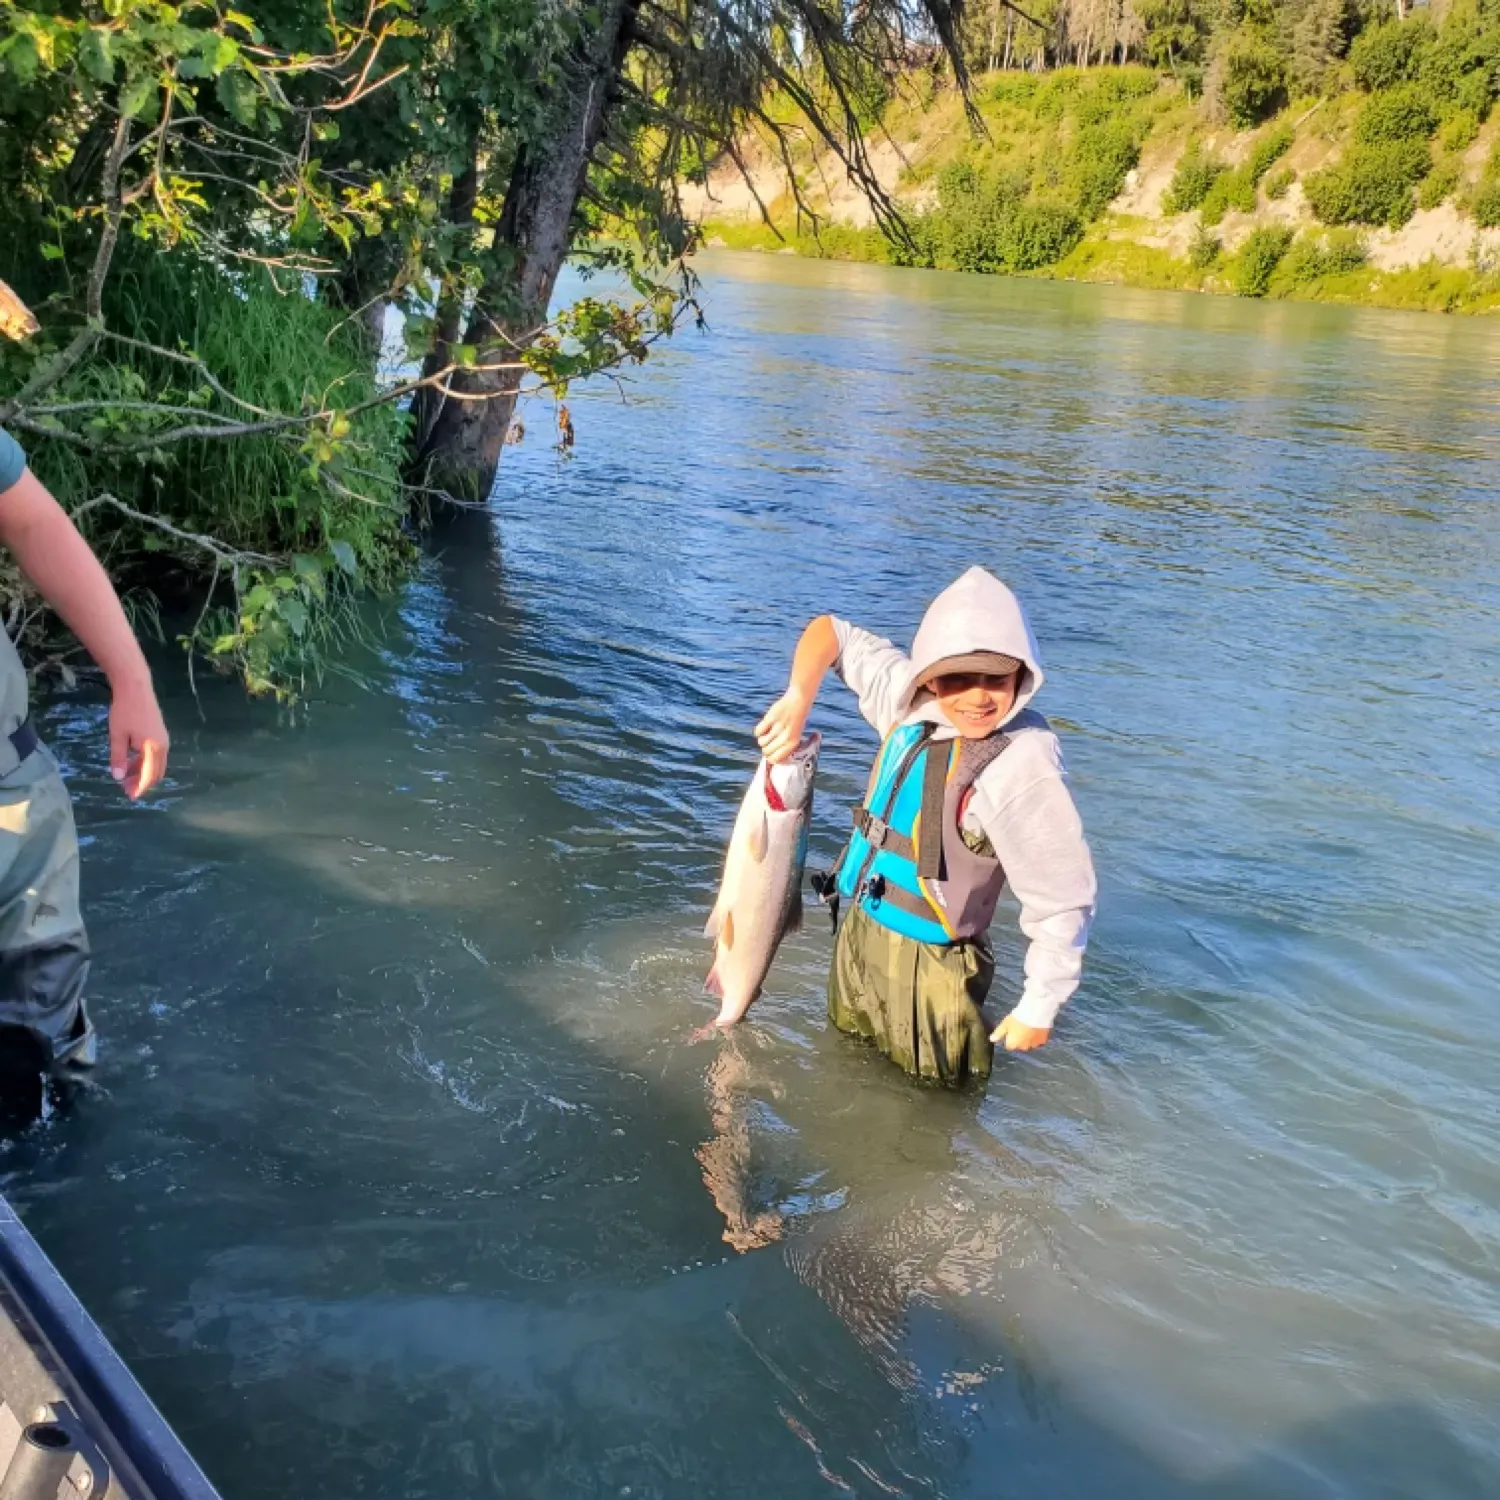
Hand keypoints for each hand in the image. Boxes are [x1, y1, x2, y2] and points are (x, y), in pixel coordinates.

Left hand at [108, 677, 169, 799]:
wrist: (136, 687)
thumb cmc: (125, 711)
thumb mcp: (118, 736)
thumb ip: (118, 758)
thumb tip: (118, 777)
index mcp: (154, 748)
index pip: (149, 776)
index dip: (140, 788)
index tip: (129, 796)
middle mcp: (163, 746)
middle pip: (156, 772)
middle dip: (143, 783)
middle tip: (126, 789)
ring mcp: (163, 740)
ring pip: (157, 764)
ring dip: (144, 773)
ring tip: (127, 777)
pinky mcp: (160, 734)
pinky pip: (156, 755)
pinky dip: (145, 763)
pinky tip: (132, 761)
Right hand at [754, 689, 809, 764]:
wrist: (799, 701)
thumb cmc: (796, 721)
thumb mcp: (794, 736)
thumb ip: (784, 746)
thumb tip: (768, 756)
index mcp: (793, 743)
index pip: (774, 759)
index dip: (770, 757)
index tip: (770, 752)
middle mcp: (785, 737)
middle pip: (766, 751)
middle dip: (765, 748)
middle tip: (769, 741)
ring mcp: (778, 728)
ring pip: (761, 742)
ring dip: (762, 739)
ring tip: (768, 732)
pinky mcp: (770, 719)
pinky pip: (758, 731)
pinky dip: (759, 730)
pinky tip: (765, 726)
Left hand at [991, 1013, 1050, 1051]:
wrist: (1035, 1013)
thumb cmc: (1017, 1018)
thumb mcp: (1005, 1024)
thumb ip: (998, 1033)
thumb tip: (992, 1040)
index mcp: (1013, 1045)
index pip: (1009, 1046)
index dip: (1010, 1038)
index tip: (1011, 1030)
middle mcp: (1023, 1048)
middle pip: (1020, 1045)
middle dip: (1019, 1040)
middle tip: (1020, 1028)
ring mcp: (1034, 1045)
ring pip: (1030, 1044)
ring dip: (1028, 1039)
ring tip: (1029, 1028)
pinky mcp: (1043, 1041)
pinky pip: (1039, 1041)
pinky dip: (1037, 1037)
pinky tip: (1037, 1029)